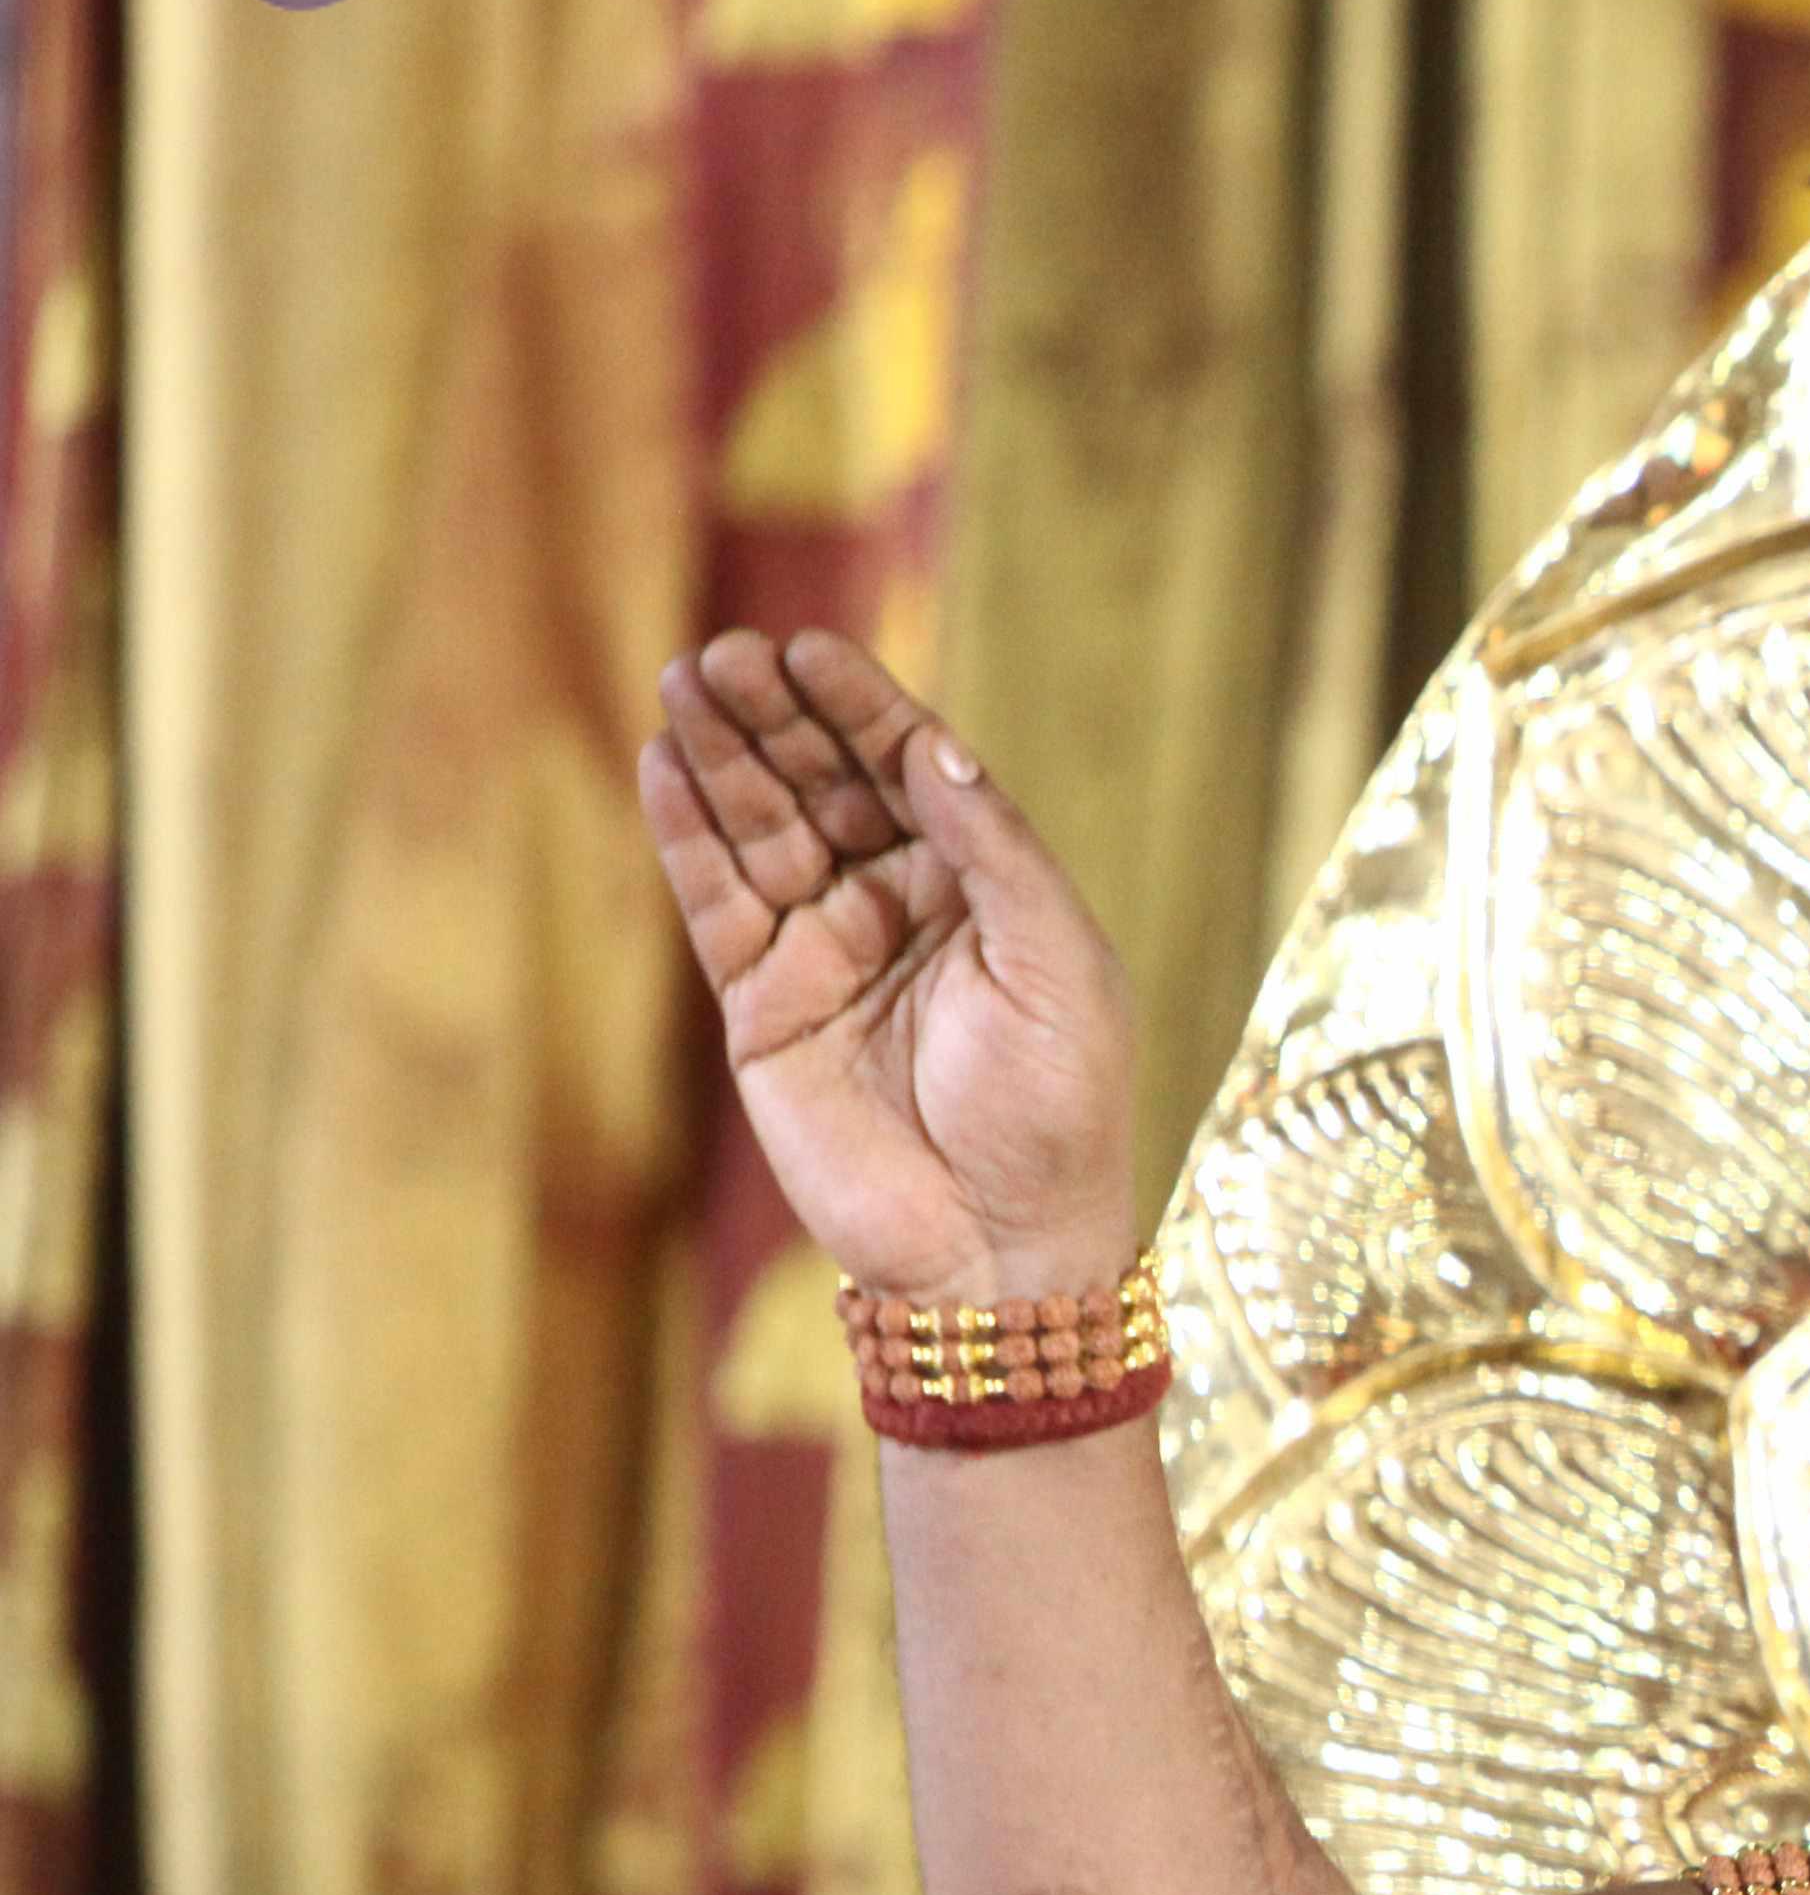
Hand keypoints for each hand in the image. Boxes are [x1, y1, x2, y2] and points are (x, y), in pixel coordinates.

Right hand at [639, 629, 1139, 1303]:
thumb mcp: (1060, 967)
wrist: (997, 1245)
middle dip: (776, 716)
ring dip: (722, 755)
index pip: (911, 771)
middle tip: (727, 652)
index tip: (813, 649)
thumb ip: (997, 853)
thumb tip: (933, 748)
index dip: (861, 707)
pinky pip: (717, 902)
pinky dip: (687, 834)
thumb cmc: (1057, 1111)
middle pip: (824, 784)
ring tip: (684, 680)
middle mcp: (900, 906)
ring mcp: (825, 951)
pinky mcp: (762, 1004)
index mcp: (983, 888)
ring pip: (761, 829)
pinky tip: (663, 764)